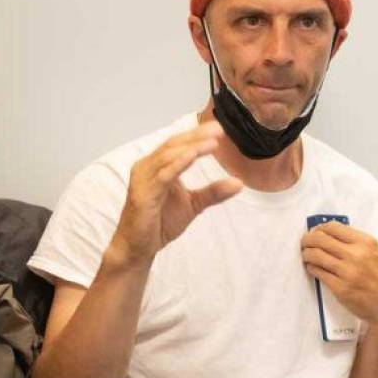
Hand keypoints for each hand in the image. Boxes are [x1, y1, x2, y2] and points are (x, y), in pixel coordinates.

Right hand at [111, 124, 242, 264]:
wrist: (139, 247)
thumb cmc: (160, 223)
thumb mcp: (193, 204)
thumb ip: (213, 192)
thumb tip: (239, 182)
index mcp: (157, 166)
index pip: (178, 145)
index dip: (197, 135)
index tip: (219, 129)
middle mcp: (147, 168)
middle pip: (173, 145)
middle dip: (196, 136)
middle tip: (219, 129)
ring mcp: (143, 179)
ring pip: (168, 156)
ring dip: (191, 147)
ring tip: (213, 142)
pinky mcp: (143, 194)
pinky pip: (163, 175)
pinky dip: (178, 164)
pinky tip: (193, 156)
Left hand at [301, 222, 377, 329]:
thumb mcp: (376, 253)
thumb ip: (356, 243)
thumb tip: (331, 236)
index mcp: (366, 242)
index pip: (333, 227)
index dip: (319, 228)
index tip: (315, 232)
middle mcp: (356, 254)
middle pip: (320, 239)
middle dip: (308, 239)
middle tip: (305, 243)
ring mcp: (347, 272)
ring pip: (315, 255)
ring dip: (306, 254)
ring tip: (306, 255)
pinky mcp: (340, 288)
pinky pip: (318, 272)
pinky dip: (311, 268)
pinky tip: (313, 268)